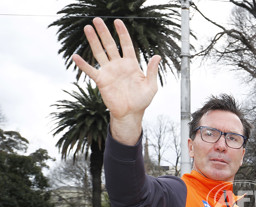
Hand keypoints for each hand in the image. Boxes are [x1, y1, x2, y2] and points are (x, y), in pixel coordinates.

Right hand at [72, 18, 160, 143]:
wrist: (131, 113)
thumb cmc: (142, 100)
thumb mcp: (151, 86)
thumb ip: (152, 71)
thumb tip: (157, 56)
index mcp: (131, 64)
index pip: (127, 45)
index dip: (122, 33)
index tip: (118, 22)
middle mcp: (119, 65)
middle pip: (110, 45)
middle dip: (104, 32)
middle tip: (97, 20)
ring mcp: (109, 72)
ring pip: (100, 53)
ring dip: (93, 41)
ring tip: (87, 28)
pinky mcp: (101, 81)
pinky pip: (91, 70)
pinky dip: (83, 64)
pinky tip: (76, 56)